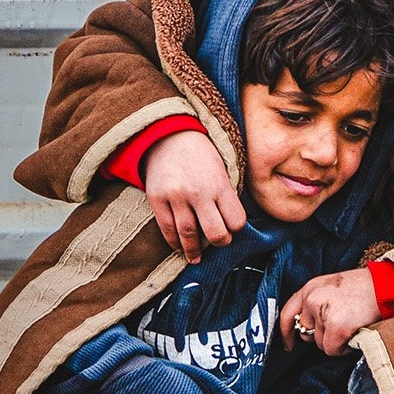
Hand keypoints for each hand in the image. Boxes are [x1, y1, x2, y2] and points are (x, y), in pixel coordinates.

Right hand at [142, 131, 244, 263]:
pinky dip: (174, 242)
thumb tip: (230, 226)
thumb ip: (226, 195)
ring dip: (194, 251)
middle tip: (218, 242)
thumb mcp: (221, 169)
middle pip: (215, 233)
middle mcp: (198, 192)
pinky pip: (167, 229)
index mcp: (219, 184)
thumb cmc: (200, 155)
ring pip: (188, 236)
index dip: (235, 228)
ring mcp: (176, 196)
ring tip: (196, 257)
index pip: (236, 221)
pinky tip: (179, 247)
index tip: (231, 227)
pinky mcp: (157, 199)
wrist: (167, 136)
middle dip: (220, 242)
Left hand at [279, 268, 380, 355]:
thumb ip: (317, 303)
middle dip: (323, 336)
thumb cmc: (366, 289)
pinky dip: (345, 348)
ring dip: (337, 341)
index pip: (287, 313)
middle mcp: (312, 299)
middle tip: (343, 325)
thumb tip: (309, 329)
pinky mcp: (336, 327)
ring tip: (353, 324)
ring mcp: (323, 313)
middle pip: (307, 334)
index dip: (286, 333)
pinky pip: (333, 351)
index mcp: (310, 288)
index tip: (288, 346)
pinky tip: (355, 333)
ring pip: (321, 344)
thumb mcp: (333, 288)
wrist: (388, 286)